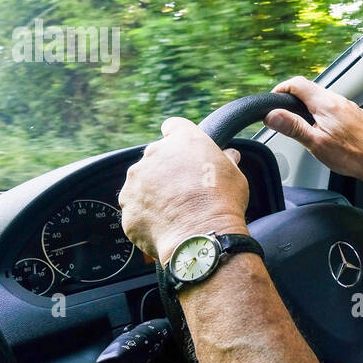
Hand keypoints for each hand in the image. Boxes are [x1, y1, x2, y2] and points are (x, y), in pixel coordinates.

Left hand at [120, 117, 249, 260]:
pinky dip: (147, 216)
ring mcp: (135, 181)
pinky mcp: (128, 207)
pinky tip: (166, 225)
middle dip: (166, 171)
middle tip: (185, 190)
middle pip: (155, 156)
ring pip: (141, 183)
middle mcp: (153, 154)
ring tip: (175, 212)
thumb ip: (227, 160)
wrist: (201, 235)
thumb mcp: (235, 174)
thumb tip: (230, 155)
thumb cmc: (222, 202)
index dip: (178, 138)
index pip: (173, 126)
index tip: (183, 151)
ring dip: (153, 193)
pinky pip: (136, 209)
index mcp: (182, 140)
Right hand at [264, 76, 362, 182]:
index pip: (297, 83)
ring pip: (323, 97)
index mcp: (326, 104)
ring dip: (310, 105)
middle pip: (310, 89)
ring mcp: (349, 105)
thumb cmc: (349, 156)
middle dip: (294, 98)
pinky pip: (335, 106)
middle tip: (285, 113)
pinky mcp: (355, 113)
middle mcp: (338, 100)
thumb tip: (272, 115)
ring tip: (303, 123)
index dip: (282, 88)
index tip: (274, 98)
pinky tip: (324, 128)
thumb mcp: (315, 143)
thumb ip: (293, 127)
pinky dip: (324, 112)